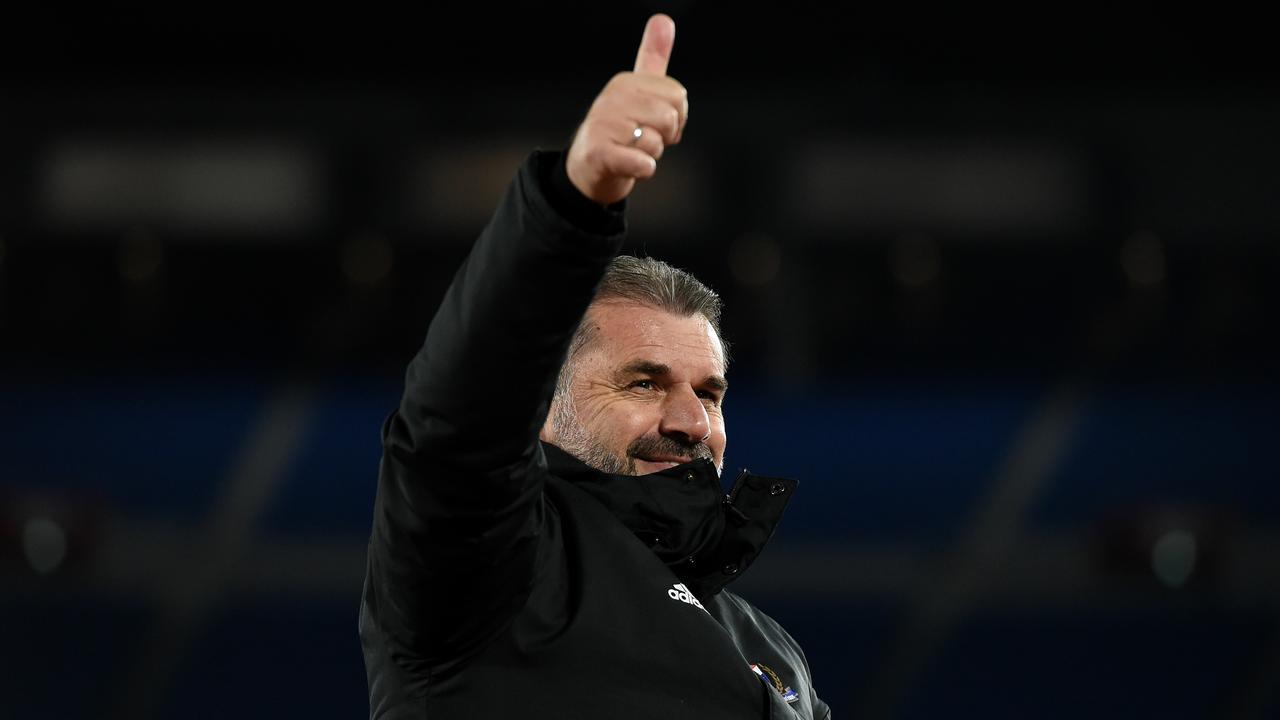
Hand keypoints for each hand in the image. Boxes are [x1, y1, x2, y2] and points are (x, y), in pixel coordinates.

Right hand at [566, 13, 689, 205]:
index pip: (678, 95)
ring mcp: (603, 125)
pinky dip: (644, 170)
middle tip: (644, 140)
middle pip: (669, 118)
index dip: (676, 117)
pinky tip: (631, 166)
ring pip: (656, 143)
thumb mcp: (637, 91)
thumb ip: (652, 58)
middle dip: (664, 137)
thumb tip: (664, 19)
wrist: (588, 169)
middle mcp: (612, 99)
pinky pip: (643, 163)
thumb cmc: (619, 131)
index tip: (656, 123)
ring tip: (632, 151)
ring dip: (650, 155)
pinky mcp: (599, 153)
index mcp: (626, 82)